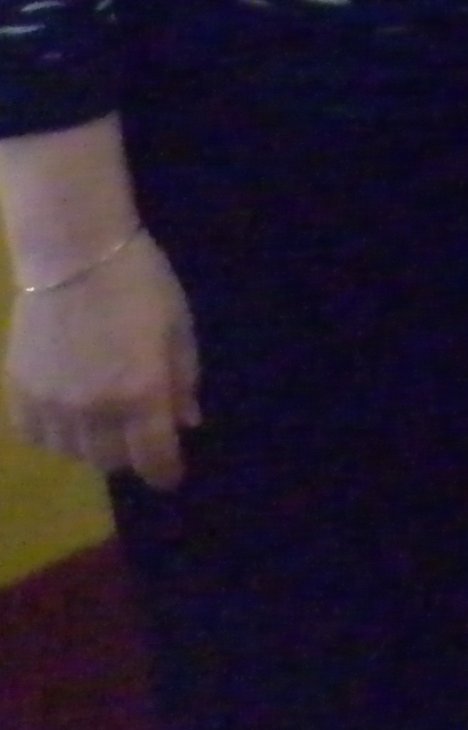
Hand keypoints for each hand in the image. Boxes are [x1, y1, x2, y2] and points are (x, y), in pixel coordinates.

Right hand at [7, 237, 197, 487]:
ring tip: (106, 422)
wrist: (73, 255)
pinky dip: (55, 436)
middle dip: (133, 455)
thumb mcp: (178, 327)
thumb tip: (186, 422)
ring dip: (94, 447)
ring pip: (73, 453)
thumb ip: (183, 379)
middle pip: (112, 461)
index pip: (154, 458)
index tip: (171, 474)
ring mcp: (50, 405)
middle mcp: (93, 410)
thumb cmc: (140, 283)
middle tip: (141, 436)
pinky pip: (36, 437)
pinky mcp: (18, 393)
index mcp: (140, 394)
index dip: (166, 472)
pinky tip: (68, 416)